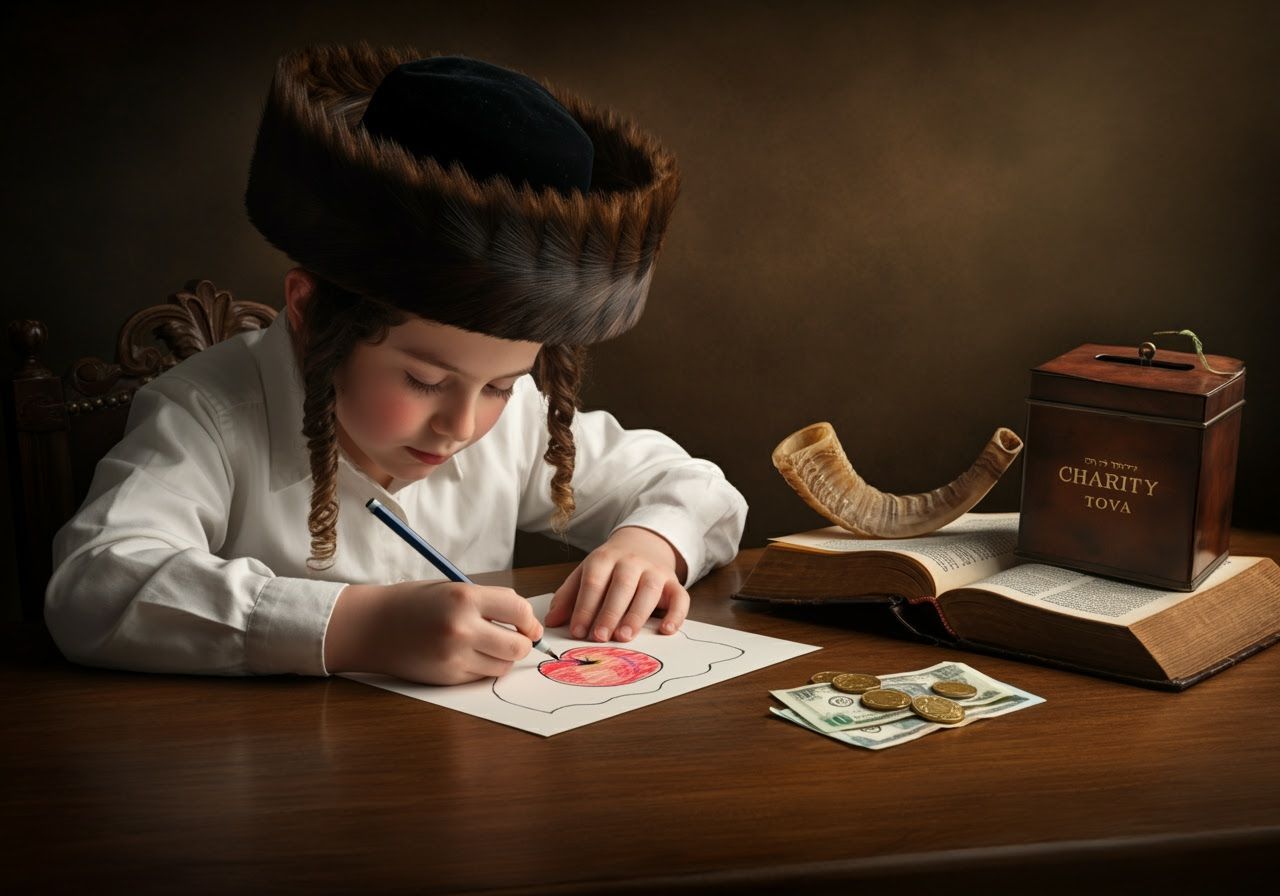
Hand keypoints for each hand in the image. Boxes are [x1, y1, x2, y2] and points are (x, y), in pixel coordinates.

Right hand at [324, 580, 542, 684]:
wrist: (371, 627)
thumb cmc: (414, 603)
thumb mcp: (453, 589)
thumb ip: (489, 603)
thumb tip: (526, 624)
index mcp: (465, 598)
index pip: (519, 610)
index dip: (529, 620)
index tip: (528, 624)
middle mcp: (462, 628)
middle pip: (517, 646)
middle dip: (522, 644)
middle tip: (516, 639)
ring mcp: (454, 657)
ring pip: (502, 666)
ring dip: (502, 658)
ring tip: (487, 646)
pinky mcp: (447, 678)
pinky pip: (480, 677)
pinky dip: (481, 668)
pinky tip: (466, 655)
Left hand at [544, 526, 689, 642]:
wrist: (643, 544)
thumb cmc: (610, 567)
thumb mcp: (585, 573)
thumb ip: (568, 596)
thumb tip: (551, 621)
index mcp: (605, 558)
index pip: (594, 581)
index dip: (585, 607)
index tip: (577, 631)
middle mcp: (631, 562)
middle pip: (621, 586)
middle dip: (609, 613)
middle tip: (599, 637)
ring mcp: (655, 571)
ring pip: (649, 591)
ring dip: (636, 615)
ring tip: (624, 637)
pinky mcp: (674, 583)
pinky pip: (680, 598)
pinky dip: (676, 614)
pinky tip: (666, 630)